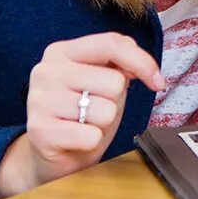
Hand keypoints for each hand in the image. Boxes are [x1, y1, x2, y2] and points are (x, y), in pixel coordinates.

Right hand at [0, 32, 164, 198]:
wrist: (51, 154)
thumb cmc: (83, 115)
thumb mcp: (103, 83)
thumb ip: (120, 65)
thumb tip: (144, 68)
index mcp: (62, 51)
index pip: (112, 43)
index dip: (142, 62)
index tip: (158, 81)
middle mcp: (46, 70)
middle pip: (114, 81)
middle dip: (115, 102)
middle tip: (95, 110)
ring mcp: (40, 99)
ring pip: (105, 110)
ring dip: (103, 124)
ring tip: (84, 125)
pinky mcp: (39, 130)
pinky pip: (91, 135)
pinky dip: (92, 142)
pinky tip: (77, 140)